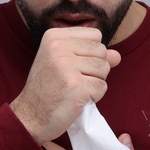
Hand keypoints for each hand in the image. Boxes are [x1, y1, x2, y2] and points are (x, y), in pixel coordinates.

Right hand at [10, 26, 120, 145]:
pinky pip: (102, 87)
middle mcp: (58, 47)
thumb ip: (92, 55)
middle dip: (96, 69)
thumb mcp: (66, 63)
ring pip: (104, 68)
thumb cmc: (50, 88)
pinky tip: (77, 98)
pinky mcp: (76, 85)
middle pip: (102, 51)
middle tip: (75, 80)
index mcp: (54, 36)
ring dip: (96, 82)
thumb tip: (116, 55)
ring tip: (76, 89)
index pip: (95, 35)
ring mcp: (66, 66)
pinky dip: (95, 96)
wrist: (32, 115)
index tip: (74, 65)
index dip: (92, 53)